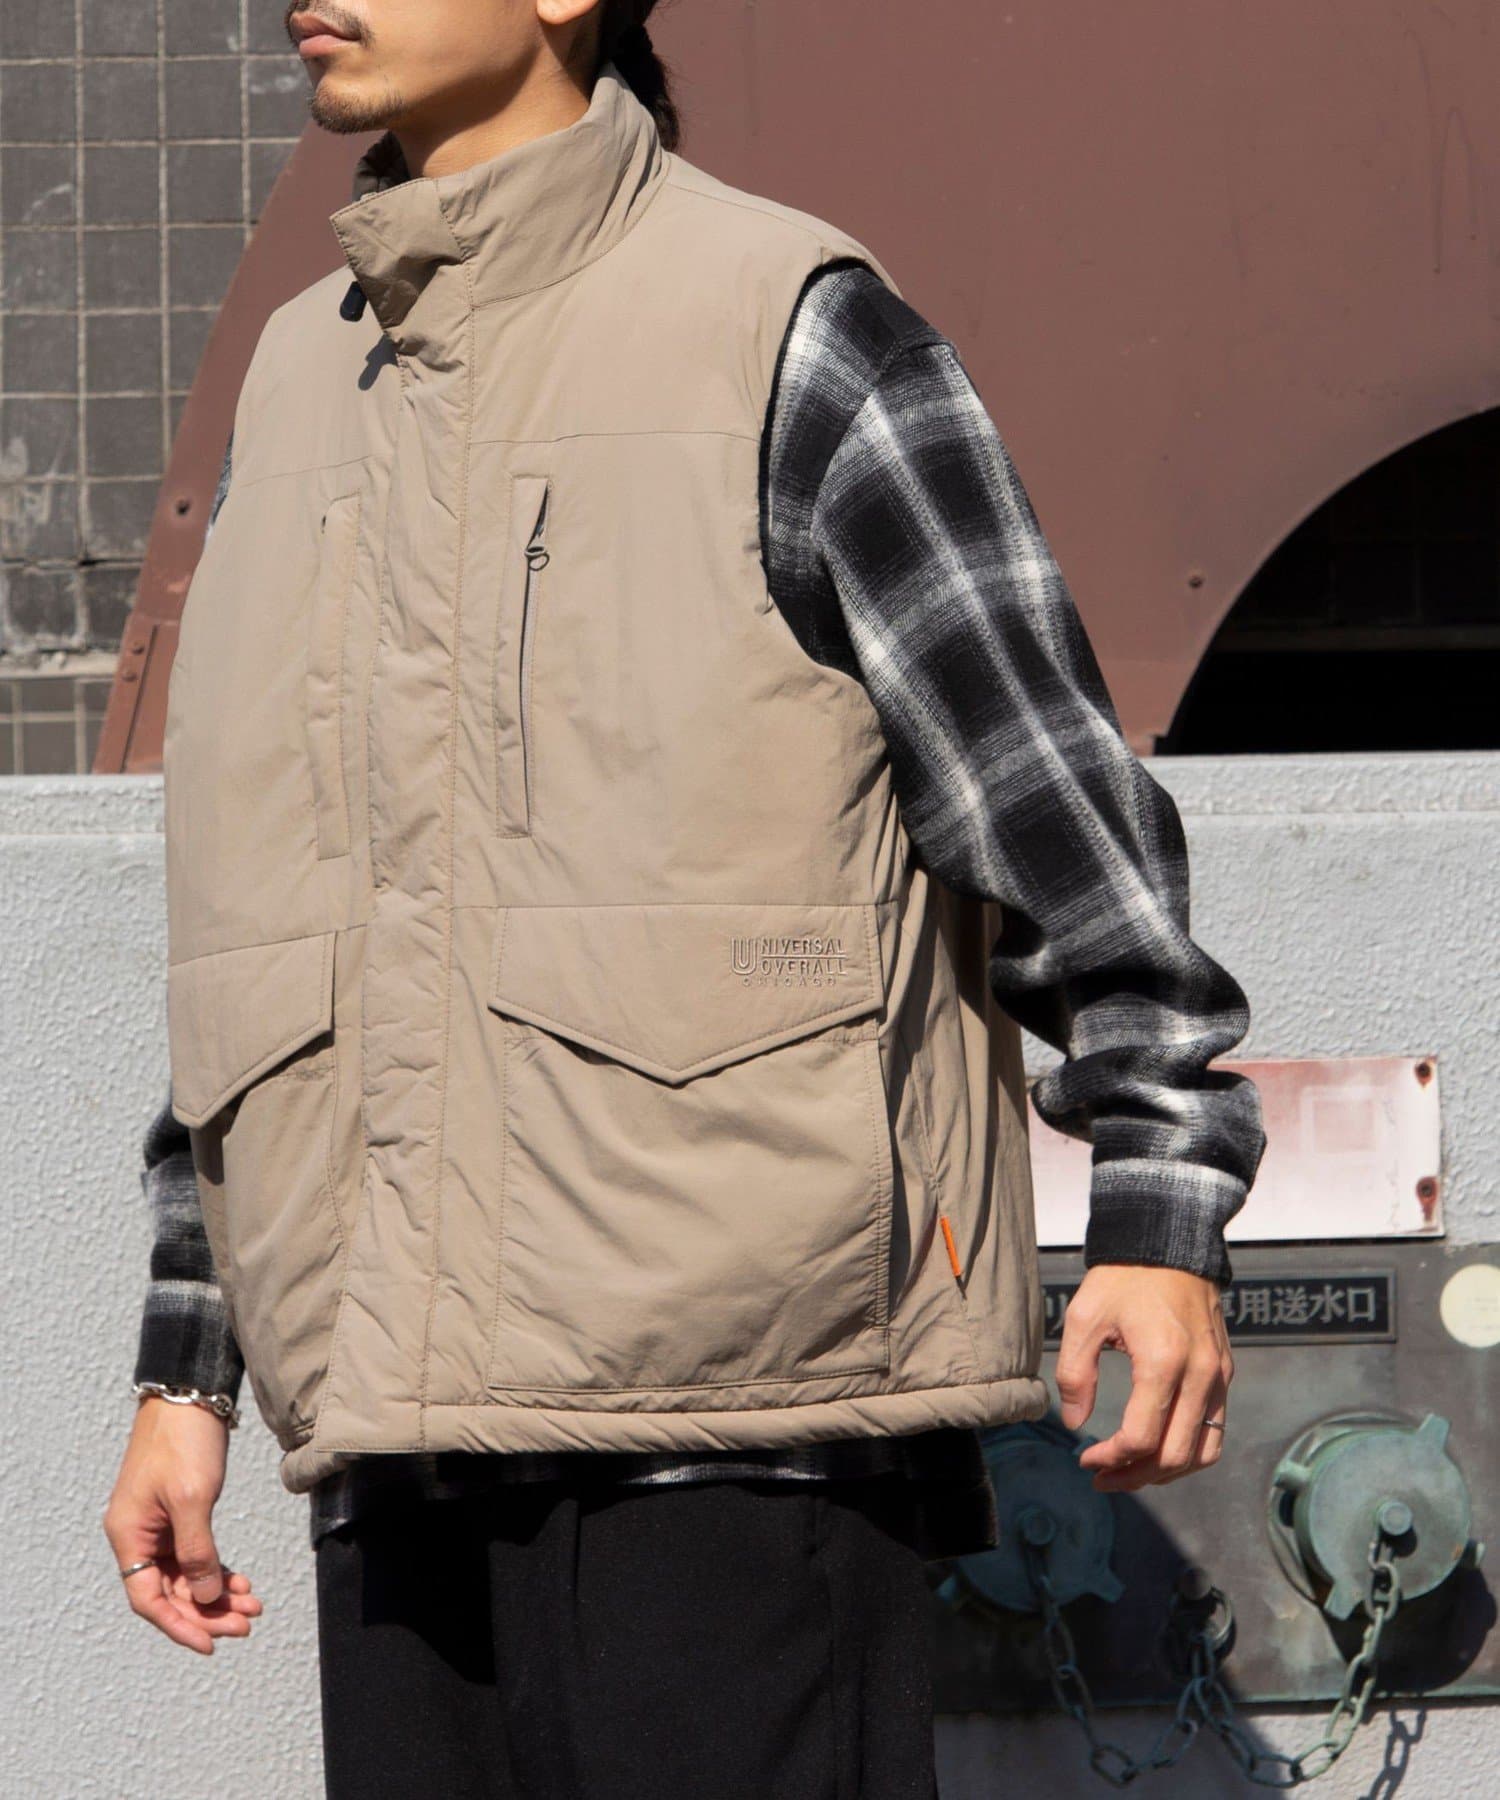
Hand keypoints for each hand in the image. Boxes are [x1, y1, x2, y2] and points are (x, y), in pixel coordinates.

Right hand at [103, 1396, 263, 1654]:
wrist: (190, 1396)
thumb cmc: (184, 1442)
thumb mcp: (193, 1499)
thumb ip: (199, 1551)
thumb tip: (205, 1598)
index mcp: (128, 1535)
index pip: (149, 1599)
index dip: (179, 1625)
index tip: (210, 1645)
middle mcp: (138, 1535)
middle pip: (171, 1591)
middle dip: (208, 1611)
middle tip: (246, 1624)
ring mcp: (158, 1525)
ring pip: (187, 1575)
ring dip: (217, 1592)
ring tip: (254, 1606)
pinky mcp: (178, 1513)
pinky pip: (195, 1555)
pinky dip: (218, 1570)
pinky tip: (242, 1581)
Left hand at [1054, 1264, 1233, 1492]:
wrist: (1169, 1243)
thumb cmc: (1123, 1278)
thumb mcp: (1084, 1318)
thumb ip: (1075, 1374)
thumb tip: (1075, 1423)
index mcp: (1162, 1361)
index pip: (1141, 1438)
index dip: (1109, 1459)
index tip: (1084, 1457)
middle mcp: (1200, 1374)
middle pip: (1175, 1456)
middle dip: (1135, 1477)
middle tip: (1101, 1476)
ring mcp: (1218, 1376)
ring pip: (1202, 1451)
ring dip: (1165, 1472)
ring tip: (1129, 1472)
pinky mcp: (1225, 1372)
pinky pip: (1215, 1430)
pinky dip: (1188, 1451)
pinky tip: (1157, 1449)